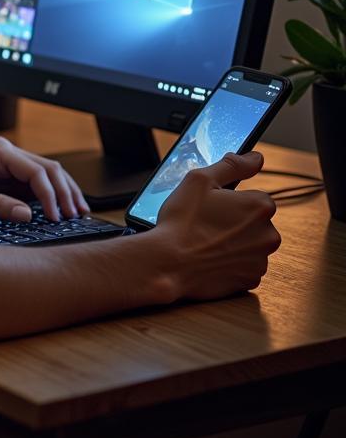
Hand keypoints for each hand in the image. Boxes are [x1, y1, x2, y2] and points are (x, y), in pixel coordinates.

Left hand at [0, 136, 89, 221]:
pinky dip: (46, 196)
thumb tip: (26, 214)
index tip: (57, 217)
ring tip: (76, 212)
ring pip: (43, 174)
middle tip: (78, 215)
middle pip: (47, 169)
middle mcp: (4, 153)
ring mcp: (3, 164)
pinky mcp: (0, 176)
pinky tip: (55, 210)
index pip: (37, 171)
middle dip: (65, 192)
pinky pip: (30, 184)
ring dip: (60, 192)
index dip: (51, 195)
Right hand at [153, 151, 280, 300]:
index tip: (212, 206)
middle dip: (234, 221)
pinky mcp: (250, 280)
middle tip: (205, 222)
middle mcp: (269, 234)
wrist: (169, 263)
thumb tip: (255, 158)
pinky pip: (243, 266)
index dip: (230, 200)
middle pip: (254, 221)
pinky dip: (230, 262)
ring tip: (205, 241)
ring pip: (249, 244)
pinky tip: (209, 257)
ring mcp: (260, 260)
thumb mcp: (199, 180)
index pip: (254, 197)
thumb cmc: (183, 221)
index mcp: (260, 206)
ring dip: (232, 242)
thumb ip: (232, 165)